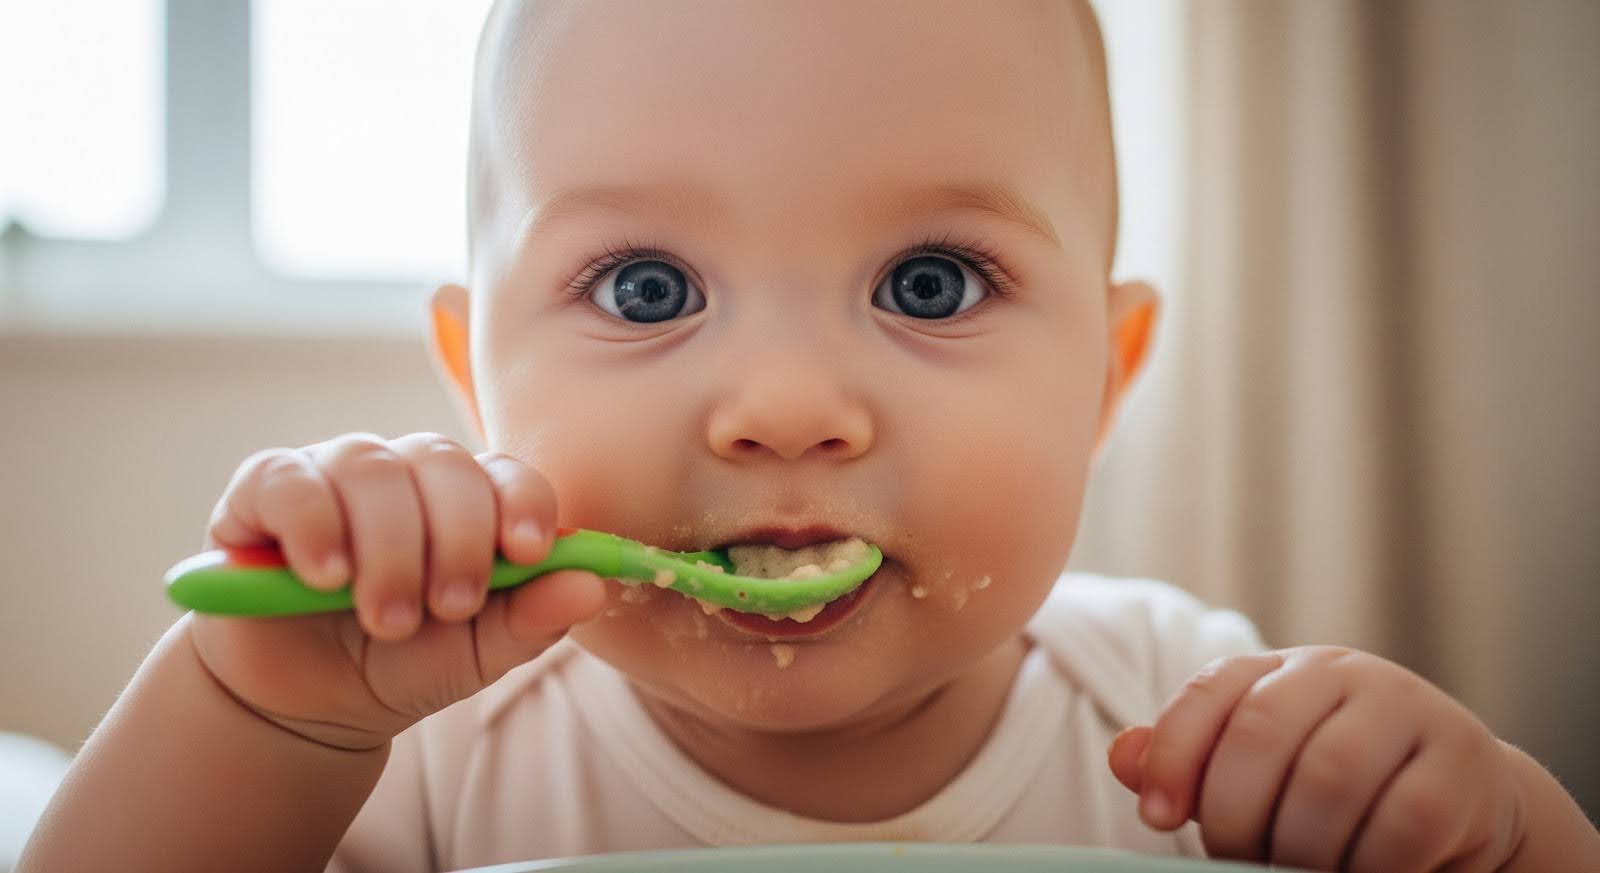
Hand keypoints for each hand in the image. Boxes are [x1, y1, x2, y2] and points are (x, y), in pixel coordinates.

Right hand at [187, 432, 605, 749]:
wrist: (308, 703)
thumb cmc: (404, 663)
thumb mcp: (477, 653)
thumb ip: (532, 619)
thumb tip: (592, 586)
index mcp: (467, 499)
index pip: (506, 473)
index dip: (522, 503)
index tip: (529, 551)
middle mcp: (405, 471)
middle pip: (442, 462)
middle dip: (456, 538)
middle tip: (450, 608)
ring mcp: (334, 473)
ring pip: (370, 470)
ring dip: (389, 548)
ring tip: (388, 618)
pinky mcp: (265, 490)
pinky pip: (289, 479)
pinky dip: (314, 525)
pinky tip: (327, 577)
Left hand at [1107, 646, 1525, 871]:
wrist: (1461, 801)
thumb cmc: (1335, 789)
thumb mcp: (1257, 769)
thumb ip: (1190, 764)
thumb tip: (1123, 757)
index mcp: (1279, 670)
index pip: (1209, 692)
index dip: (1173, 756)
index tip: (1156, 818)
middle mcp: (1341, 671)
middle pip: (1261, 736)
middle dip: (1236, 814)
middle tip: (1241, 860)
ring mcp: (1406, 707)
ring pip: (1328, 779)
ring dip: (1302, 846)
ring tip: (1299, 871)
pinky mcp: (1460, 761)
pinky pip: (1402, 821)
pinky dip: (1369, 863)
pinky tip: (1359, 872)